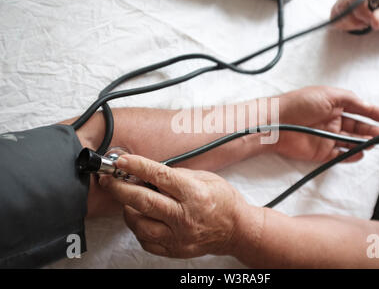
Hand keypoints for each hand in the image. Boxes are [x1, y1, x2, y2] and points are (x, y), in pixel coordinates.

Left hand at [99, 155, 261, 257]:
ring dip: (127, 210)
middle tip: (109, 180)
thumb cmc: (223, 201)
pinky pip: (146, 241)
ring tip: (128, 200)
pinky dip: (138, 228)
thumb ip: (178, 175)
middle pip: (143, 201)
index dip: (137, 166)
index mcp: (194, 195)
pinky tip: (141, 217)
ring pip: (139, 224)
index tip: (122, 161)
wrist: (236, 230)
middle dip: (120, 188)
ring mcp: (179, 237)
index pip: (159, 176)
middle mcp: (185, 217)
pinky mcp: (174, 250)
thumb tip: (150, 172)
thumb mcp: (206, 178)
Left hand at [274, 86, 378, 161]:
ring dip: (363, 143)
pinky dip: (350, 156)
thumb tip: (366, 105)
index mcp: (333, 105)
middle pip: (356, 127)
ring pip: (350, 142)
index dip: (373, 113)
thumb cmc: (300, 104)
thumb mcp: (329, 94)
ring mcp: (326, 138)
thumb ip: (350, 99)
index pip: (357, 109)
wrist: (277, 122)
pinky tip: (360, 153)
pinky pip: (339, 156)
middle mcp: (331, 121)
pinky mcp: (320, 152)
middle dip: (371, 130)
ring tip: (375, 143)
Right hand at [330, 0, 378, 30]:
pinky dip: (344, 25)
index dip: (361, 14)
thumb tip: (375, 22)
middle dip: (354, 21)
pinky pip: (335, 19)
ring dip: (349, 24)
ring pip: (337, 14)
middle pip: (344, 7)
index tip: (370, 22)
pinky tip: (355, 24)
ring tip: (362, 23)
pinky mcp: (339, 5)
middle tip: (367, 24)